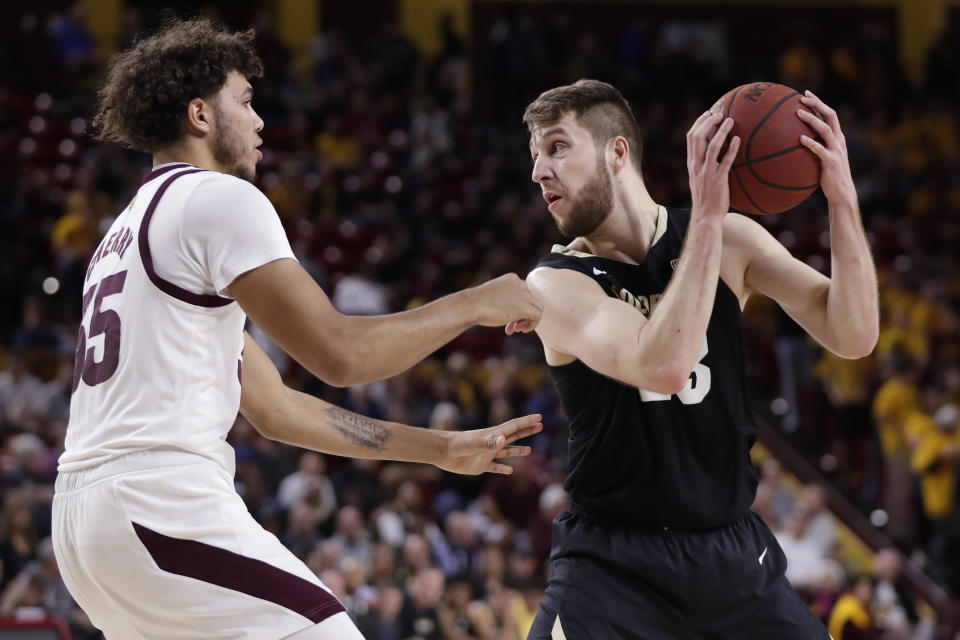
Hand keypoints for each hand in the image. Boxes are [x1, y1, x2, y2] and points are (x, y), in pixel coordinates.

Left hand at [434, 414, 542, 474]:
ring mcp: (487, 454)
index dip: (527, 422)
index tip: (540, 417)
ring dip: (518, 450)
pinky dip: (503, 469)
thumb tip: (505, 439)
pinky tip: (510, 470)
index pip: (514, 427)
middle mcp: (492, 443)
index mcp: (493, 434)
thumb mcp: (474, 443)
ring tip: (530, 450)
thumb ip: (489, 442)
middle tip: (540, 426)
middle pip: (514, 436)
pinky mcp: (480, 465)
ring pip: (506, 451)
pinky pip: (495, 467)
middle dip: (527, 431)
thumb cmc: (457, 444)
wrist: (442, 452)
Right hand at [468, 273, 542, 330]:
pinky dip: (532, 324)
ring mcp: (524, 294)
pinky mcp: (526, 306)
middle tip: (512, 325)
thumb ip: (506, 300)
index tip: (508, 317)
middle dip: (522, 314)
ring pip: (538, 308)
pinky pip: (538, 316)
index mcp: (512, 278)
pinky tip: (520, 329)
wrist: (473, 305)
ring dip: (528, 320)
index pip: (524, 293)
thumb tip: (515, 314)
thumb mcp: (494, 296)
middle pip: (531, 301)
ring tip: (516, 329)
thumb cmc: (478, 303)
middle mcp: (521, 284)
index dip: (518, 307)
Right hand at [687, 111, 739, 219]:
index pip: (690, 138)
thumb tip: (718, 153)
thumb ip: (705, 166)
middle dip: (708, 122)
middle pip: (697, 138)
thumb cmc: (706, 200)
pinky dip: (731, 149)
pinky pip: (725, 161)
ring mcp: (706, 173)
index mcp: (692, 164)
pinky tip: (738, 140)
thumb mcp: (700, 180)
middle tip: (720, 114)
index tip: (709, 114)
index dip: (699, 123)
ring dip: (720, 131)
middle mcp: (697, 166)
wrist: (705, 217)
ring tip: (730, 120)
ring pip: (711, 147)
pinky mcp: (718, 180)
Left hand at [797, 91, 855, 205]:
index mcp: (837, 137)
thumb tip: (794, 141)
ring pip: (825, 129)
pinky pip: (820, 150)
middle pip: (830, 116)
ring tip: (798, 113)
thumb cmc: (828, 176)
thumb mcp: (822, 158)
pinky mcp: (831, 162)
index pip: (829, 114)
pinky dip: (811, 143)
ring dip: (812, 119)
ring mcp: (836, 150)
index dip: (818, 103)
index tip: (805, 94)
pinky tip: (799, 139)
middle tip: (801, 98)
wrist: (841, 192)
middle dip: (816, 104)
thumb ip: (814, 148)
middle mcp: (839, 140)